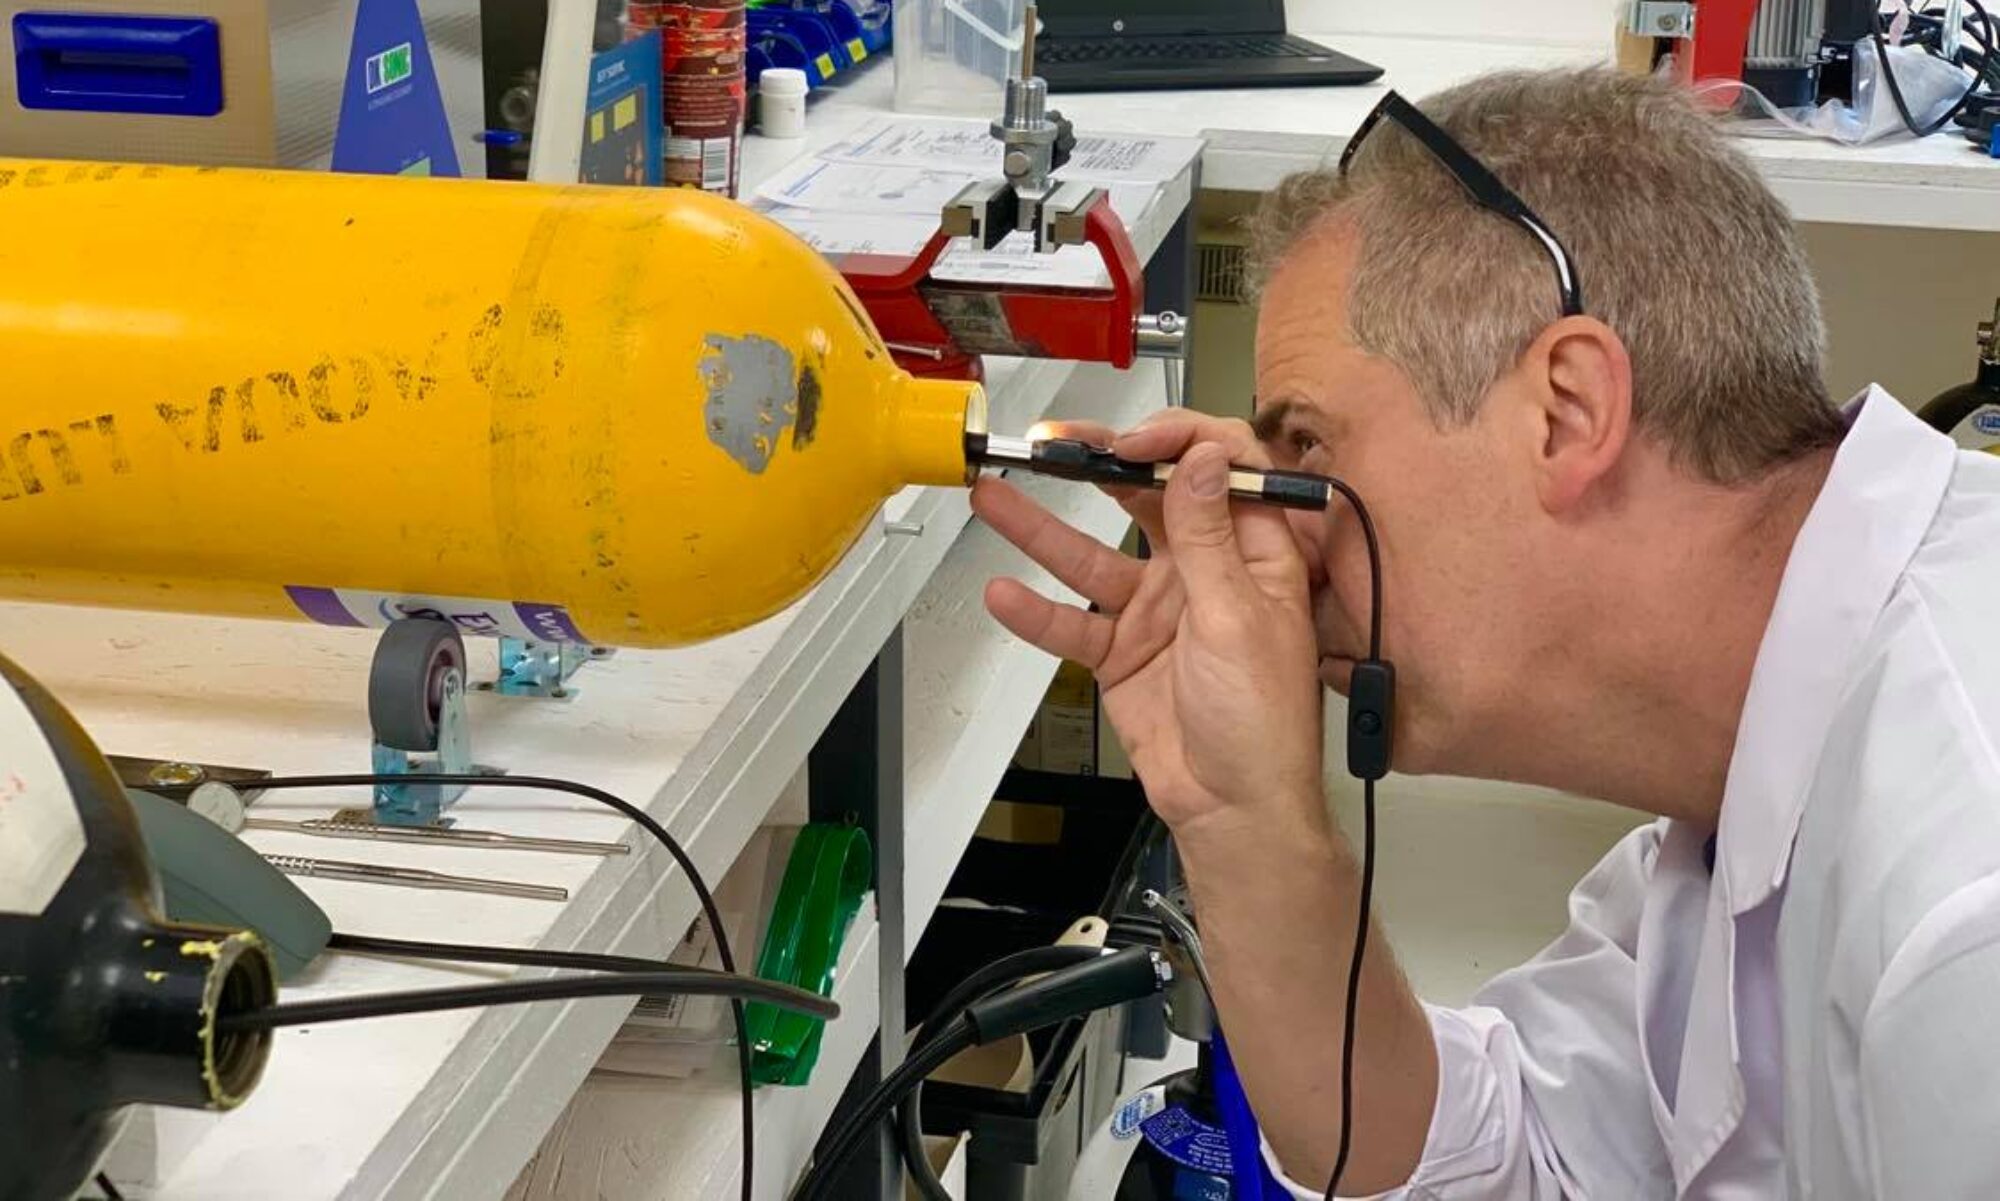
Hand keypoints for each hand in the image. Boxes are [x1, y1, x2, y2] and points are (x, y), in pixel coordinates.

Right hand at [975, 414, 1326, 833]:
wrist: (1235, 806)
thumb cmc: (1266, 724)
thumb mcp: (1237, 617)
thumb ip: (1209, 536)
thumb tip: (1203, 458)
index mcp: (1254, 552)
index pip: (1219, 467)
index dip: (1177, 441)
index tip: (1131, 442)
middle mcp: (1204, 570)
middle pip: (1147, 499)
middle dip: (1100, 467)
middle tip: (1056, 446)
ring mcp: (1158, 609)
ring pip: (1092, 556)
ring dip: (1043, 530)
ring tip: (997, 499)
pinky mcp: (1122, 651)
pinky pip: (1071, 621)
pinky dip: (1036, 611)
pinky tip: (1005, 595)